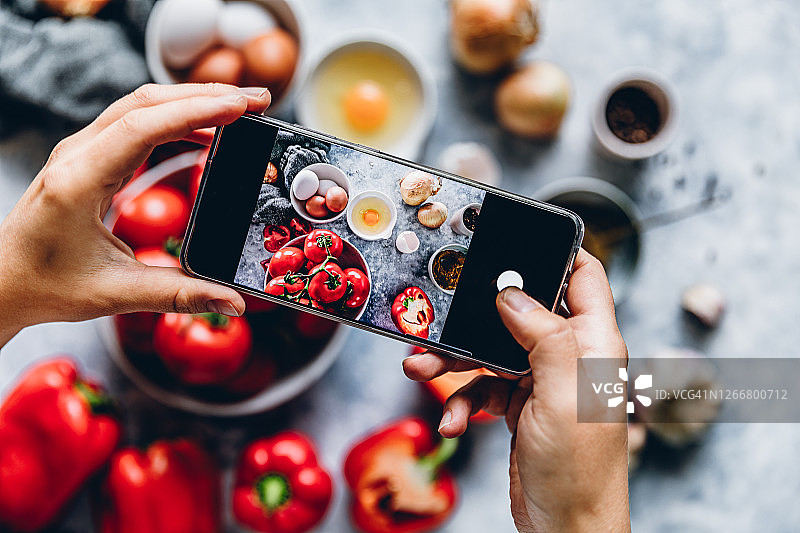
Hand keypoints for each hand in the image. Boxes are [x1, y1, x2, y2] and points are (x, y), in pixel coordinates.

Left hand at [0, 83, 270, 346]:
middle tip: (257, 101)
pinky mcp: (90, 158)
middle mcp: (77, 156)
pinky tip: (206, 132)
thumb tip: (234, 302)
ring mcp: (82, 152)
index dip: (196, 111)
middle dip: (205, 95)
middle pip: (145, 103)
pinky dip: (176, 119)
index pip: (142, 126)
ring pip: (141, 106)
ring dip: (192, 101)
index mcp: (78, 181)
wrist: (3, 282)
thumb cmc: (46, 285)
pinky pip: (137, 123)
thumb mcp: (116, 293)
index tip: (240, 107)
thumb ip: (180, 295)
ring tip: (241, 109)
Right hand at [403, 250, 630, 532]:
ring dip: (454, 360)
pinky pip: (481, 386)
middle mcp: (569, 355)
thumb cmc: (579, 471)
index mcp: (593, 343)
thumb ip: (544, 337)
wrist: (564, 529)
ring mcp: (541, 381)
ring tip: (422, 369)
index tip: (512, 238)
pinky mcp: (518, 405)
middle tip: (443, 314)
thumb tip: (513, 294)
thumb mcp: (563, 395)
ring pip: (491, 349)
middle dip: (477, 314)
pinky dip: (460, 399)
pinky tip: (450, 419)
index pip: (583, 276)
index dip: (554, 252)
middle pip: (520, 312)